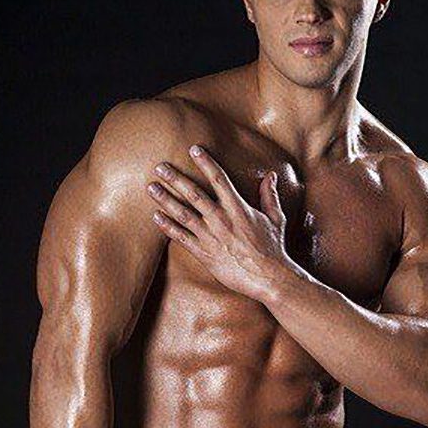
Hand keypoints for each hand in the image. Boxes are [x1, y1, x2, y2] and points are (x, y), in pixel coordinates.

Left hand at [146, 144, 292, 300]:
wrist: (268, 278)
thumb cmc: (273, 249)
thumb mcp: (275, 218)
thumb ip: (270, 195)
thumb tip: (271, 176)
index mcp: (238, 209)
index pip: (219, 179)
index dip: (206, 163)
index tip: (194, 150)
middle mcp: (221, 220)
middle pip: (194, 194)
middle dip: (176, 179)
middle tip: (160, 167)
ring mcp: (210, 237)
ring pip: (183, 214)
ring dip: (165, 200)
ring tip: (151, 188)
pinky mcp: (204, 254)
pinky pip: (182, 238)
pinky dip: (168, 227)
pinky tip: (156, 217)